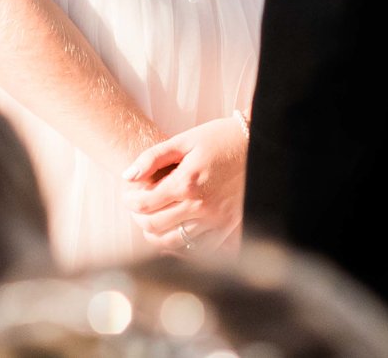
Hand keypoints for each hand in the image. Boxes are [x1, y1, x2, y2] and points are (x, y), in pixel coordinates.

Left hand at [123, 116, 247, 253]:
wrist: (260, 145)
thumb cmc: (221, 139)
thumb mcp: (185, 140)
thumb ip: (153, 157)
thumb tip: (127, 176)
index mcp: (187, 183)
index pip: (144, 204)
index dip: (129, 201)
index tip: (128, 195)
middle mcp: (201, 207)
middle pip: (154, 226)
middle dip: (139, 219)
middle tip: (137, 210)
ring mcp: (217, 221)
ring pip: (175, 243)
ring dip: (157, 236)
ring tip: (152, 224)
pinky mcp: (230, 229)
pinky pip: (200, 249)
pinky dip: (183, 246)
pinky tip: (177, 234)